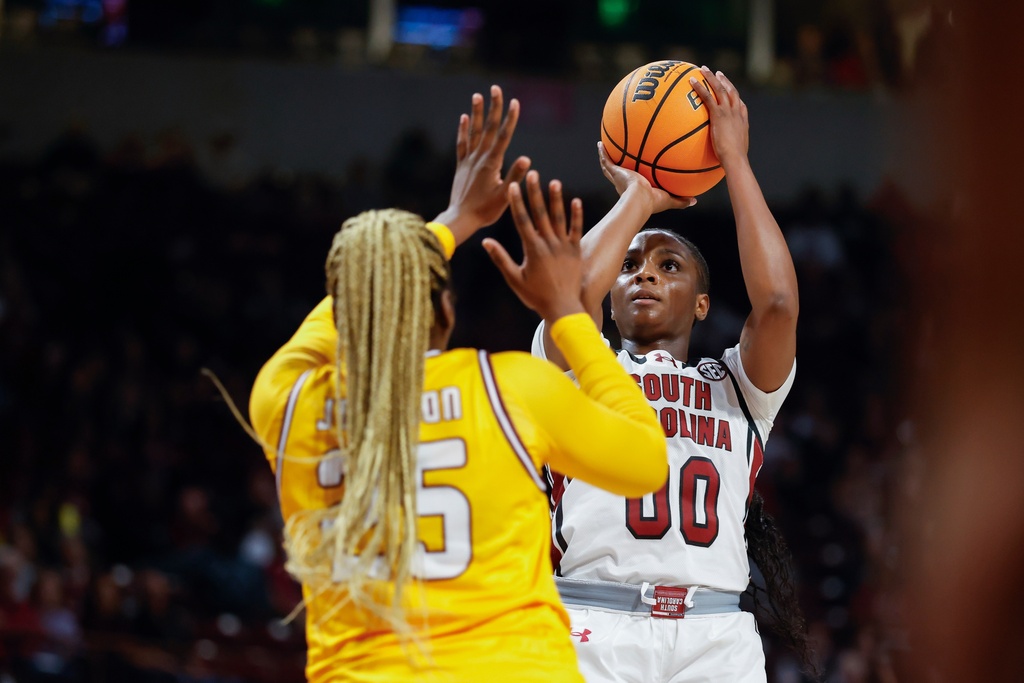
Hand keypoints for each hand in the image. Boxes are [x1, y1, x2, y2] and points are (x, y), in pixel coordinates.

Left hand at [433, 85, 530, 243]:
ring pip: (473, 132)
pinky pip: (462, 144)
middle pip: (487, 128)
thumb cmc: (485, 211)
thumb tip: (526, 158)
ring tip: (477, 95)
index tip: (515, 102)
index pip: (503, 136)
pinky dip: (463, 130)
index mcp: (492, 164)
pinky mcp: (461, 166)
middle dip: (493, 107)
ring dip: (475, 113)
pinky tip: (463, 118)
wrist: (460, 218)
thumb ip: (514, 176)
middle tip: (495, 88)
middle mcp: (479, 158)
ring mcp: (468, 161)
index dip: (510, 118)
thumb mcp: (504, 196)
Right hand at [482, 171, 585, 321]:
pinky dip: (576, 216)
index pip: (522, 220)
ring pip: (559, 218)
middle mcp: (549, 244)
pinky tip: (575, 201)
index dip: (517, 202)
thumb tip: (486, 242)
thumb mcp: (515, 279)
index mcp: (532, 249)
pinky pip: (576, 230)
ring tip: (554, 182)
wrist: (563, 308)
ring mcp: (564, 246)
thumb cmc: (536, 296)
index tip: (513, 186)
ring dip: (556, 199)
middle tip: (532, 174)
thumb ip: (501, 259)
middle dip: (535, 192)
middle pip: (540, 213)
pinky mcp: (576, 251)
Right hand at [598, 141, 694, 212]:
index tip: (635, 174)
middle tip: (618, 159)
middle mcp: (624, 183)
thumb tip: (694, 200)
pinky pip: (606, 160)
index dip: (634, 178)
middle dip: (618, 167)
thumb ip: (680, 200)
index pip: (634, 182)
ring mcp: (618, 177)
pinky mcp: (615, 172)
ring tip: (603, 147)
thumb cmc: (653, 202)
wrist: (640, 199)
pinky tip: (600, 144)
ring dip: (606, 157)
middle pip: (619, 173)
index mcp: (635, 190)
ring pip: (609, 166)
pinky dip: (602, 152)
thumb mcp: (669, 199)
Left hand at [689, 67, 748, 168]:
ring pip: (720, 89)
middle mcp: (736, 113)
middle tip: (717, 73)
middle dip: (724, 81)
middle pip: (731, 91)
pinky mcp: (719, 114)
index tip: (730, 90)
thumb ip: (728, 152)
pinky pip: (707, 97)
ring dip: (711, 78)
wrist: (735, 158)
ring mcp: (728, 112)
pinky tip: (691, 81)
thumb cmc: (734, 162)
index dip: (735, 96)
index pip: (740, 105)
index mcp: (742, 121)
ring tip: (703, 69)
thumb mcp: (734, 154)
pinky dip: (699, 87)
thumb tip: (722, 160)